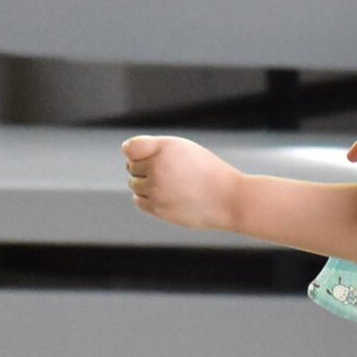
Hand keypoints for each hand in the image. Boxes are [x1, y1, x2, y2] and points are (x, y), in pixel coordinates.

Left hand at [123, 135, 241, 233]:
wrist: (228, 198)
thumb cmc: (208, 171)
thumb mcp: (185, 150)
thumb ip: (157, 149)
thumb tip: (128, 157)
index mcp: (165, 148)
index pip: (130, 149)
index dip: (134, 152)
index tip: (143, 156)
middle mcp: (157, 167)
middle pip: (131, 167)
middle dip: (144, 168)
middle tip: (167, 172)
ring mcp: (156, 189)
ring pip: (134, 184)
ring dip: (146, 184)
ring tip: (170, 184)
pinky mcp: (158, 208)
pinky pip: (138, 201)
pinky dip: (146, 198)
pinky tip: (163, 196)